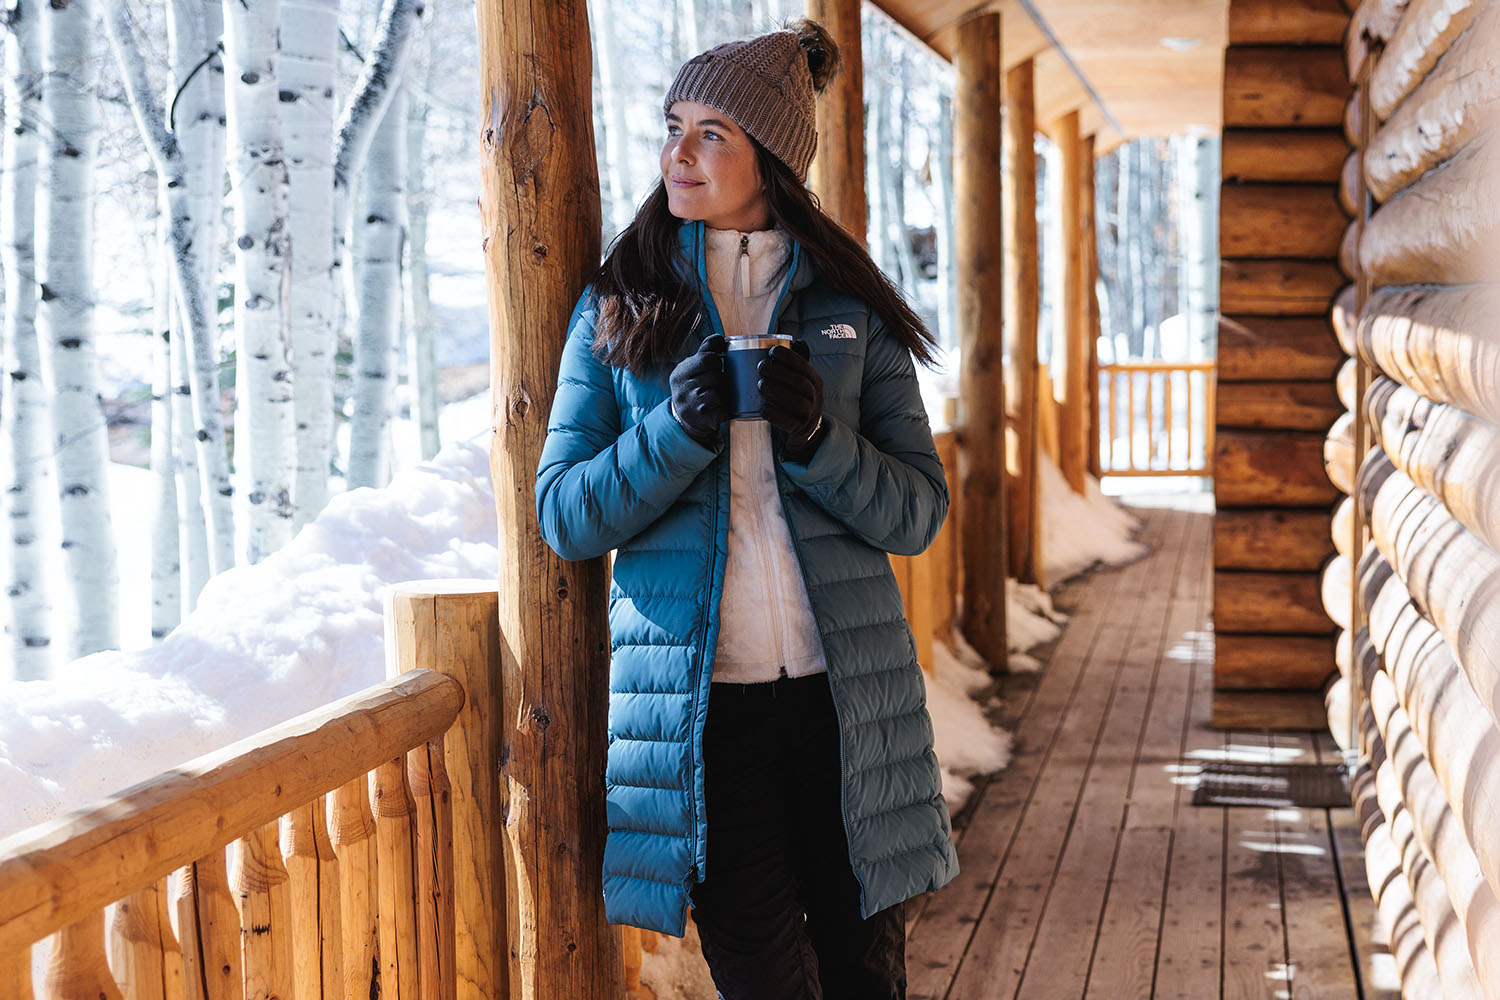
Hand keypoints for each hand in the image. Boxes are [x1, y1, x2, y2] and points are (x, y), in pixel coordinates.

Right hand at [669, 334, 728, 445]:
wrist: (684, 420)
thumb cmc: (693, 388)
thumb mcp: (692, 369)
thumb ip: (705, 352)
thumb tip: (720, 338)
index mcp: (680, 373)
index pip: (706, 359)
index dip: (717, 362)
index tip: (716, 367)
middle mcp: (681, 389)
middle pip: (716, 377)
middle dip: (722, 380)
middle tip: (719, 384)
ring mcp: (690, 406)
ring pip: (720, 394)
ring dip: (725, 395)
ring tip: (720, 396)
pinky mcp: (701, 420)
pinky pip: (723, 411)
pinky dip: (726, 409)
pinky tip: (721, 409)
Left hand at [758, 340, 826, 461]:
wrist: (803, 432)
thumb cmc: (797, 399)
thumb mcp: (802, 381)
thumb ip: (799, 363)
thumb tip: (797, 341)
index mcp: (815, 381)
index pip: (805, 367)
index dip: (789, 357)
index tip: (772, 351)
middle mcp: (816, 397)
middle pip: (800, 382)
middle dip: (780, 372)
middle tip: (761, 366)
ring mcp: (809, 414)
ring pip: (797, 402)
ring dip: (777, 391)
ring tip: (760, 384)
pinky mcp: (799, 430)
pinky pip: (789, 423)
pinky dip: (775, 415)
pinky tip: (763, 409)